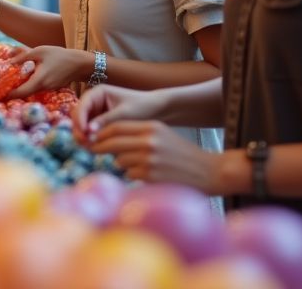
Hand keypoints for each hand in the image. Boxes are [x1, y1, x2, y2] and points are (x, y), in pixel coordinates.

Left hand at [5, 46, 90, 97]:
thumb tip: (7, 62)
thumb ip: (22, 57)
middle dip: (12, 93)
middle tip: (0, 88)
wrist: (80, 63)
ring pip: (30, 92)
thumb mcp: (39, 51)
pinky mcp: (51, 88)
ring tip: (9, 83)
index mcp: (39, 80)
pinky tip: (24, 79)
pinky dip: (29, 85)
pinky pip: (36, 89)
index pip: (20, 93)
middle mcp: (43, 88)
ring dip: (20, 89)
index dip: (8, 94)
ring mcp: (48, 90)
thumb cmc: (59, 55)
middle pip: (24, 95)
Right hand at [73, 84, 166, 142]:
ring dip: (83, 137)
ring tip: (91, 148)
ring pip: (81, 126)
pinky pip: (90, 133)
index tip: (84, 134)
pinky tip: (96, 147)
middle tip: (86, 144)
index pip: (81, 106)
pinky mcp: (99, 124)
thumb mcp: (124, 114)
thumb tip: (88, 132)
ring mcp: (95, 113)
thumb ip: (106, 121)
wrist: (156, 110)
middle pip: (77, 117)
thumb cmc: (142, 107)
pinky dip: (90, 140)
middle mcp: (93, 102)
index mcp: (97, 93)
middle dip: (80, 130)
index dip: (79, 120)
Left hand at [88, 120, 224, 193]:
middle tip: (91, 149)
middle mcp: (148, 140)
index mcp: (151, 127)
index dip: (100, 132)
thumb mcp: (162, 134)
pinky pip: (129, 174)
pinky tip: (148, 175)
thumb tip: (108, 139)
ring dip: (122, 163)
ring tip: (139, 165)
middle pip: (112, 142)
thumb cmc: (183, 154)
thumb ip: (138, 134)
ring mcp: (149, 159)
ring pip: (119, 160)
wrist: (209, 171)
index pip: (116, 126)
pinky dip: (133, 175)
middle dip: (99, 146)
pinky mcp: (150, 175)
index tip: (91, 137)